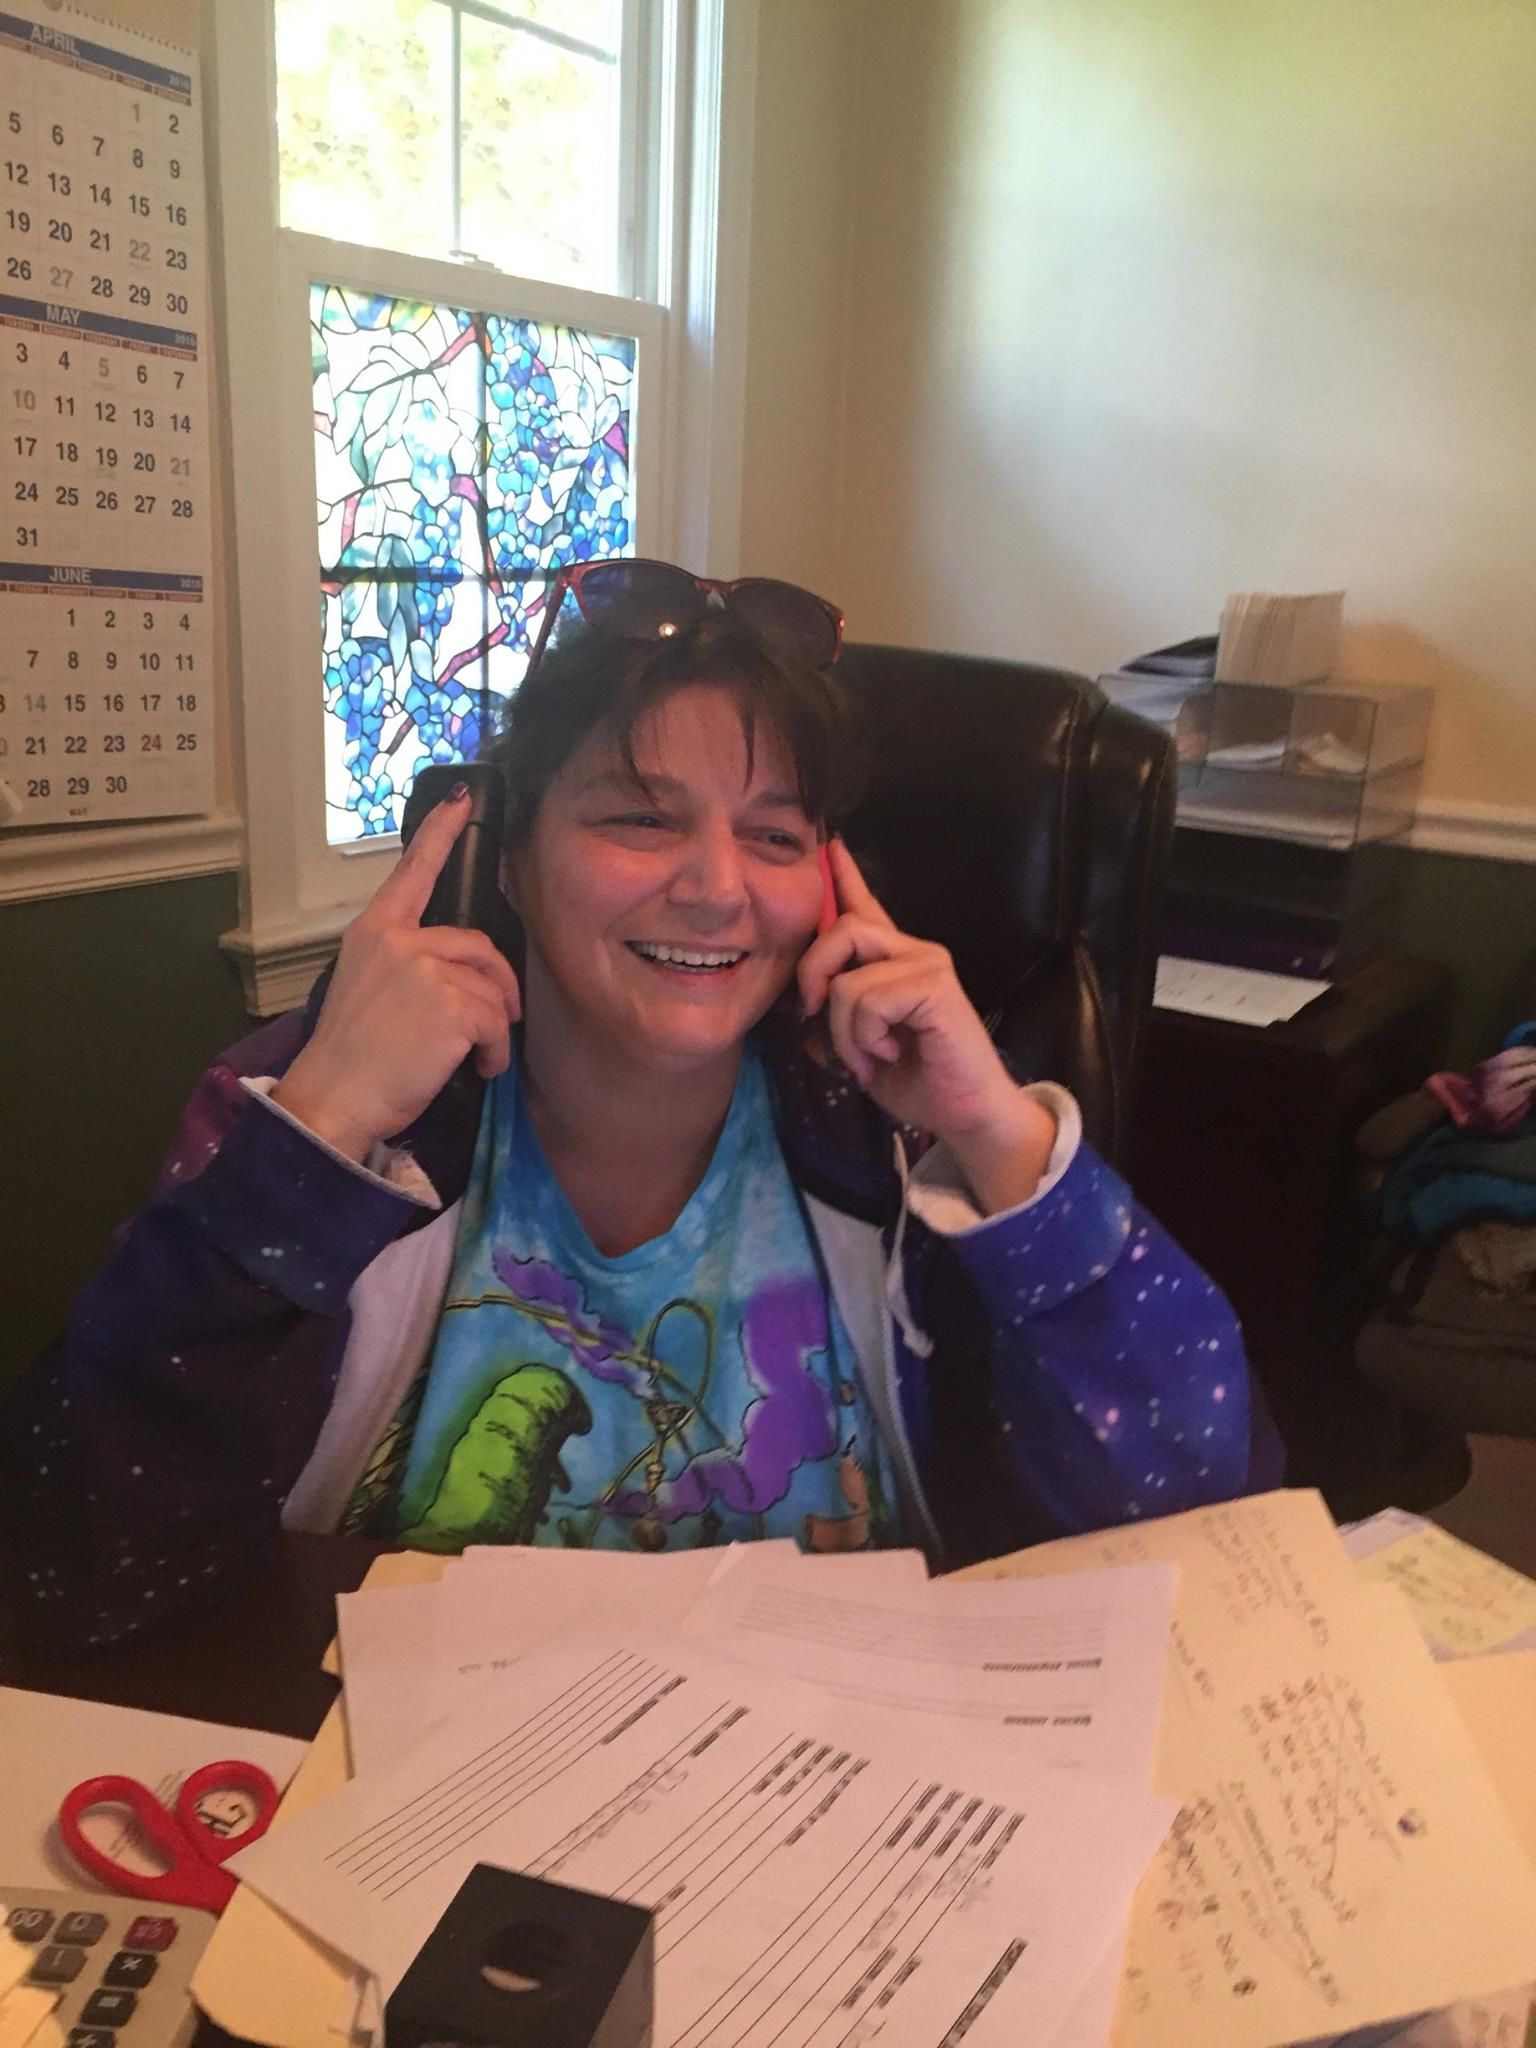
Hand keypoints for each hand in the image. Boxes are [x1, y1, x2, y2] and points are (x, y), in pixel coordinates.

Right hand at [273, 786, 521, 1162]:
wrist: (333, 1100)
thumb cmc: (350, 1060)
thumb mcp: (366, 991)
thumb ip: (404, 967)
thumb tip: (455, 975)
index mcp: (373, 932)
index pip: (412, 872)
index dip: (440, 834)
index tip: (461, 799)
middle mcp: (398, 940)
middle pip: (477, 944)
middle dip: (499, 983)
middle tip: (501, 1020)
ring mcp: (424, 968)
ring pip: (489, 988)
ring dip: (495, 1028)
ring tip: (479, 1058)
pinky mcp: (450, 1003)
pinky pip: (495, 1022)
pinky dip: (496, 1051)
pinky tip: (479, 1069)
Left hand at [798, 840, 1055, 1210]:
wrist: (966, 1113)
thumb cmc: (918, 1082)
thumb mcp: (862, 1043)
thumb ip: (839, 1011)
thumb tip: (806, 998)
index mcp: (897, 963)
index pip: (867, 908)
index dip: (845, 876)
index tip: (830, 846)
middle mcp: (914, 951)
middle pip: (842, 929)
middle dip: (813, 975)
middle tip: (814, 1017)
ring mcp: (927, 963)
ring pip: (846, 979)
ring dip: (844, 1032)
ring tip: (871, 1055)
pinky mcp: (934, 984)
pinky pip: (866, 1001)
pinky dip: (863, 1039)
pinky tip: (889, 1053)